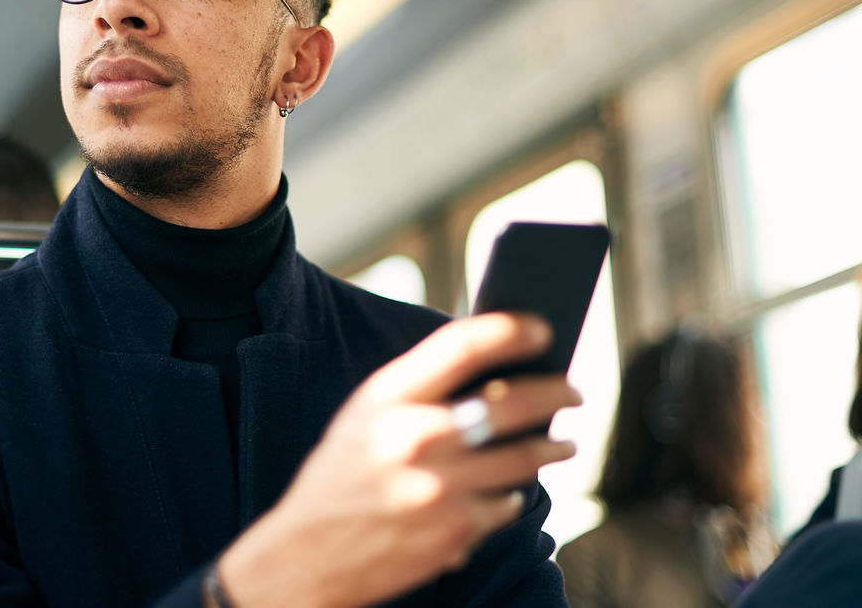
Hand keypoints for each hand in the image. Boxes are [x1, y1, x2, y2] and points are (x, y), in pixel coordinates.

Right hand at [217, 312, 580, 607]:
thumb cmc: (341, 475)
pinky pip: (508, 504)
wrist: (307, 554)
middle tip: (573, 391)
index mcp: (388, 399)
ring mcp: (440, 489)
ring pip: (525, 458)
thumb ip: (420, 388)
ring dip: (553, 447)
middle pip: (513, 402)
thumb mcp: (365, 415)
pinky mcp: (456, 532)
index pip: (460, 347)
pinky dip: (511, 496)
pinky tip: (506, 490)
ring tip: (563, 443)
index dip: (509, 330)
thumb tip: (496, 367)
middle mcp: (415, 438)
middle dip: (557, 393)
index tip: (541, 327)